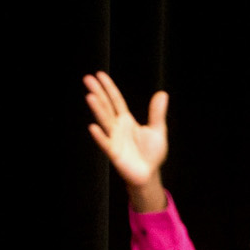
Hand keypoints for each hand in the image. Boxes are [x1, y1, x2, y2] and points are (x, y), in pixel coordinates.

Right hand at [84, 72, 168, 200]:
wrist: (149, 174)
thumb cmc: (152, 153)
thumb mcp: (158, 130)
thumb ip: (157, 113)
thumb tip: (162, 94)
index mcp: (126, 120)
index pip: (115, 100)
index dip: (108, 88)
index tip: (99, 75)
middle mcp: (117, 127)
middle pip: (106, 107)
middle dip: (98, 93)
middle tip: (87, 78)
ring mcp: (114, 139)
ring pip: (104, 121)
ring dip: (97, 110)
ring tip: (90, 97)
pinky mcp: (114, 153)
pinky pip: (106, 143)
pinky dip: (100, 136)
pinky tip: (92, 127)